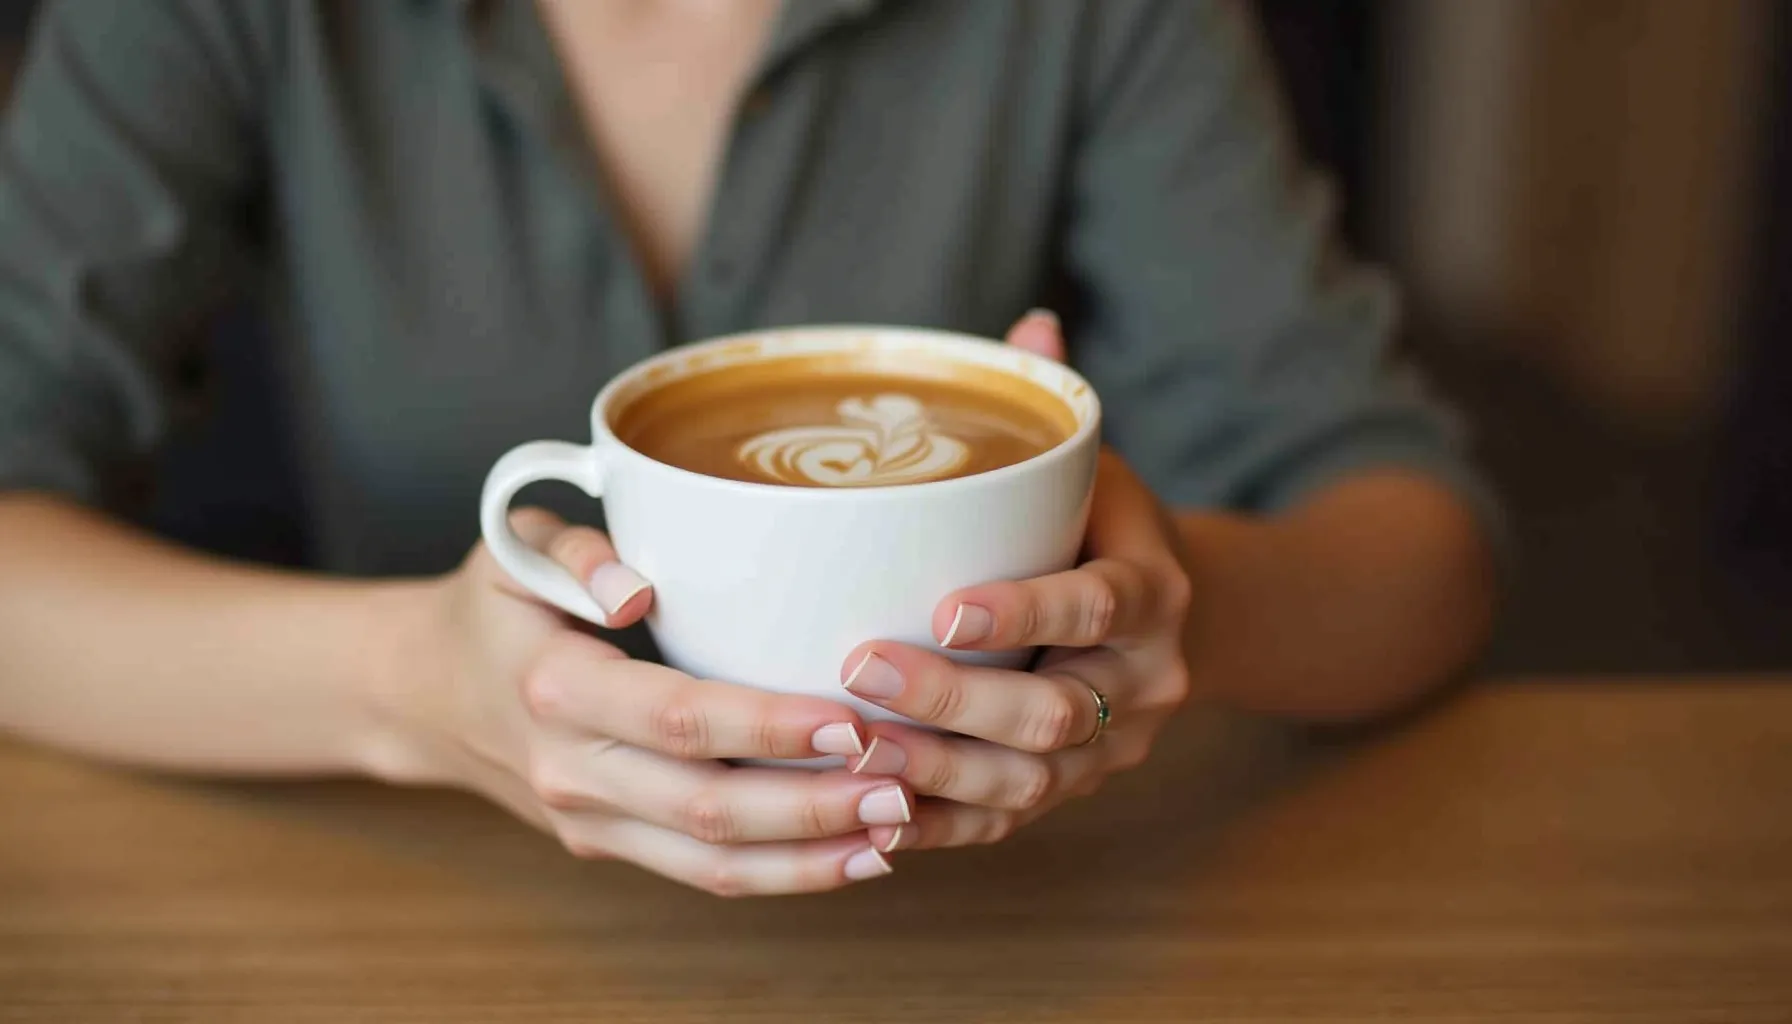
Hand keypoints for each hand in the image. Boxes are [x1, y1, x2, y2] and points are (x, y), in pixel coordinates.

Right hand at [378, 509, 910, 894]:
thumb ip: (575, 550)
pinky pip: (702, 874)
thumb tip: (636, 589)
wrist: (421, 693)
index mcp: (556, 689)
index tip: (852, 718)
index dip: (768, 728)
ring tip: (897, 833)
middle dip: (814, 806)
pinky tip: (851, 857)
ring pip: (711, 865)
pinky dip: (781, 874)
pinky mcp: (610, 844)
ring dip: (810, 858)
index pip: (679, 718)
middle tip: (905, 785)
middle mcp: (573, 769)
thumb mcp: (511, 545)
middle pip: (708, 809)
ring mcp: (591, 820)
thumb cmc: (488, 606)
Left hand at [836, 311, 1192, 851]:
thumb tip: (1029, 325)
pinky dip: (934, 825)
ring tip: (848, 749)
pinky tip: (864, 813)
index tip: (947, 605)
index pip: (1100, 602)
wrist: (1170, 619)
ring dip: (935, 772)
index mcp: (1155, 590)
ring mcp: (1108, 751)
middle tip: (860, 666)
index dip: (1029, 609)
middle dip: (955, 698)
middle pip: (1054, 710)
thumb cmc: (1102, 526)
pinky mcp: (1065, 793)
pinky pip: (1001, 825)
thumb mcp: (1093, 465)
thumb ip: (1057, 404)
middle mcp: (1145, 681)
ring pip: (1027, 782)